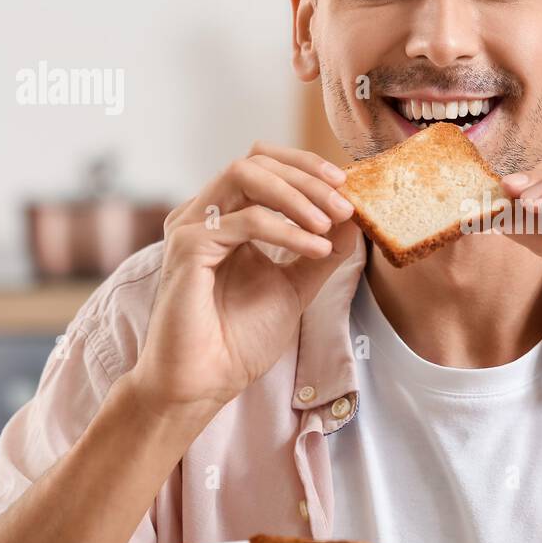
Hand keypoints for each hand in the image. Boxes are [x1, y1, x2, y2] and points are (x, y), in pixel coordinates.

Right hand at [128, 142, 359, 421]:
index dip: (306, 167)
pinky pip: (245, 221)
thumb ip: (320, 252)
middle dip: (308, 176)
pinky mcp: (187, 248)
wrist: (206, 383)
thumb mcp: (296, 287)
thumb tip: (353, 219)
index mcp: (224, 217)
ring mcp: (191, 227)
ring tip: (331, 222)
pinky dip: (287, 230)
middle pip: (255, 159)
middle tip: (345, 205)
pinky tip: (315, 249)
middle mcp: (203, 214)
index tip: (347, 187)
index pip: (263, 163)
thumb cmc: (240, 340)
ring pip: (245, 173)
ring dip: (297, 193)